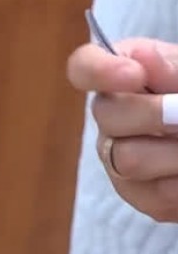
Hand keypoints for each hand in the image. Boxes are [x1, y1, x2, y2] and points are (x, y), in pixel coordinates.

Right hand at [67, 38, 177, 221]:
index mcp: (121, 76)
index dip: (99, 71)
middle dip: (154, 114)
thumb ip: (172, 68)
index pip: (83, 67)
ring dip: (174, 153)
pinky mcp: (139, 194)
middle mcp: (111, 117)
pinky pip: (154, 194)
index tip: (134, 75)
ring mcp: (119, 157)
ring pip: (128, 160)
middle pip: (107, 116)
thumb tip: (144, 59)